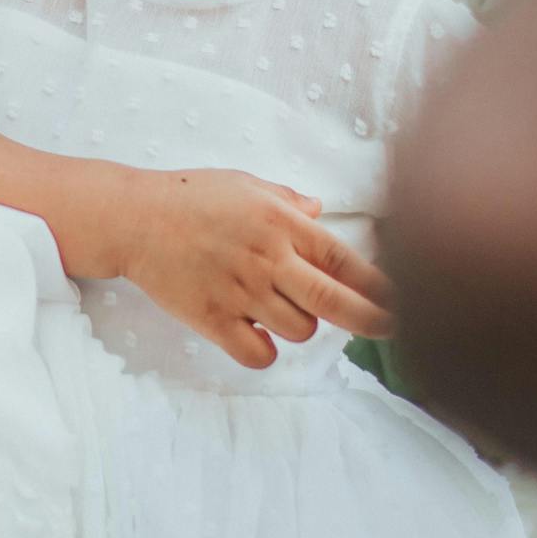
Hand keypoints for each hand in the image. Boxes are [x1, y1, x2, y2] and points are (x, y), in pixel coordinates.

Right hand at [120, 167, 395, 368]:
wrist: (134, 219)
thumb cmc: (189, 196)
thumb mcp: (243, 183)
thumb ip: (285, 199)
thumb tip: (317, 210)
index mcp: (279, 223)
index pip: (343, 259)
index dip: (378, 283)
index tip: (403, 298)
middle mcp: (267, 259)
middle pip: (334, 301)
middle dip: (371, 320)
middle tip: (391, 330)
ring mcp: (241, 292)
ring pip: (299, 330)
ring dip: (300, 325)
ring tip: (279, 309)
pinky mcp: (213, 319)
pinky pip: (259, 353)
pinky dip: (265, 351)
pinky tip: (256, 335)